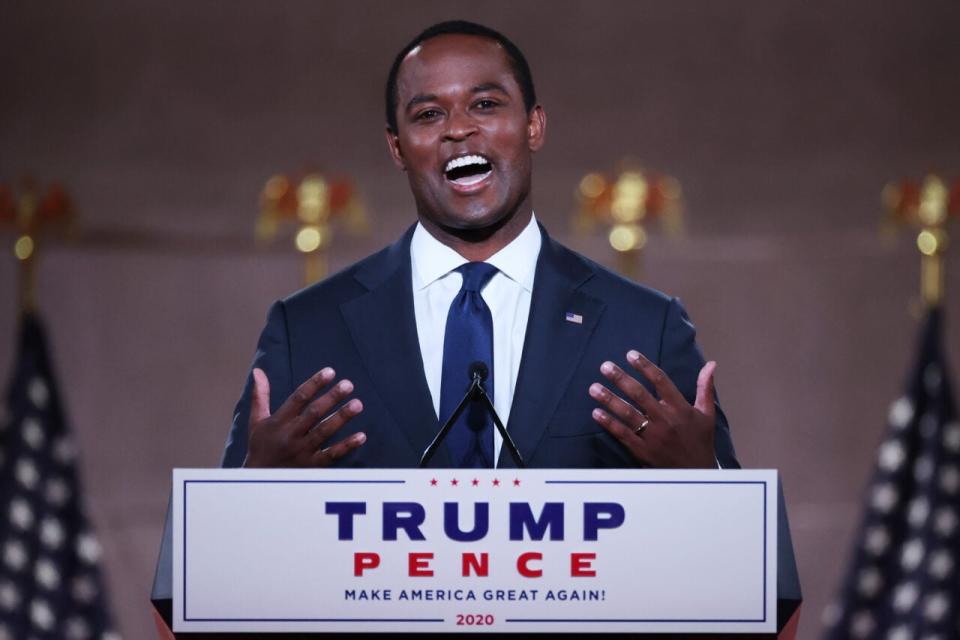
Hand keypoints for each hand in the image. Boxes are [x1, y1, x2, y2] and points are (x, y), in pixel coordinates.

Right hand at [244, 367, 365, 466]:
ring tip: (357, 404)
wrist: (259, 482)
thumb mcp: (257, 421)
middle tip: (348, 384)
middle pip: (314, 413)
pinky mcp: (312, 467)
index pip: (298, 398)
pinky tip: (361, 436)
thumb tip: (258, 371)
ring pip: (324, 432)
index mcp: (278, 421)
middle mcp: (290, 435)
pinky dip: (347, 446)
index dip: (314, 384)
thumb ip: (260, 396)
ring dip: (341, 418)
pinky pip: (331, 455)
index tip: (330, 372)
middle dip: (331, 398)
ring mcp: (302, 451)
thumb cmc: (260, 447)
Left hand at [588, 350, 716, 467]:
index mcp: (680, 408)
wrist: (696, 475)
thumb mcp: (707, 414)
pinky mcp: (642, 451)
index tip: (630, 354)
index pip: (661, 381)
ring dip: (609, 399)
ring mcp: (653, 436)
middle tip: (605, 366)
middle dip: (621, 379)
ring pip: (628, 414)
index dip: (645, 366)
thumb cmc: (700, 441)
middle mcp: (665, 420)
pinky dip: (609, 423)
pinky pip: (623, 434)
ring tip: (594, 388)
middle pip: (639, 395)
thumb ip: (705, 387)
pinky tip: (596, 413)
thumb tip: (710, 364)